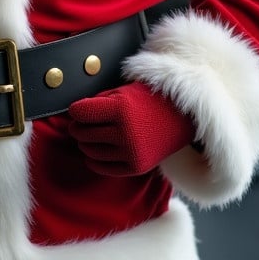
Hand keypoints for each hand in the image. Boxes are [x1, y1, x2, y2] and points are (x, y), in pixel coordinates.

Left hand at [68, 81, 194, 176]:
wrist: (182, 118)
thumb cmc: (150, 100)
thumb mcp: (125, 91)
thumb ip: (100, 101)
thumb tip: (76, 113)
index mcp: (120, 109)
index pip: (81, 113)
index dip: (75, 111)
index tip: (76, 110)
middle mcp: (124, 133)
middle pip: (83, 133)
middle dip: (77, 128)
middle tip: (78, 124)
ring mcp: (130, 152)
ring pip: (91, 151)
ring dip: (84, 144)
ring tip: (86, 137)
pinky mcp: (136, 167)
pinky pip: (104, 168)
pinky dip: (93, 161)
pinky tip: (91, 154)